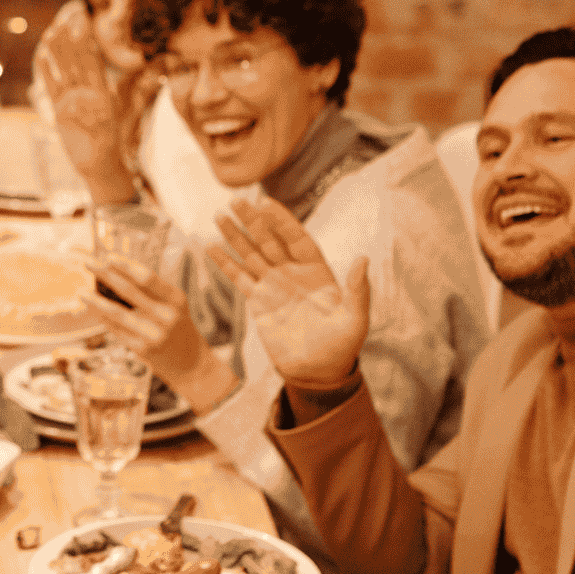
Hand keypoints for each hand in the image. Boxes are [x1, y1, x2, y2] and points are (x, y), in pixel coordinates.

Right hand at [35, 0, 125, 179]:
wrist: (97, 164)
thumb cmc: (106, 149)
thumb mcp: (104, 134)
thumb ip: (90, 118)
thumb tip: (74, 105)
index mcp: (102, 93)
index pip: (94, 64)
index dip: (89, 45)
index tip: (84, 27)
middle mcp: (87, 92)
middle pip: (77, 62)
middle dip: (72, 42)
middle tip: (65, 21)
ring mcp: (73, 98)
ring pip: (64, 70)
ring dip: (58, 52)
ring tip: (51, 33)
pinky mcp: (61, 108)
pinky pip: (52, 86)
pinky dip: (47, 72)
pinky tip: (42, 57)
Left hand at [83, 257, 230, 410]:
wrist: (191, 363)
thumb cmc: (178, 327)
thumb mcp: (175, 305)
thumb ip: (152, 290)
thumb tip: (118, 270)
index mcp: (175, 299)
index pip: (147, 277)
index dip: (125, 266)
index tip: (107, 256)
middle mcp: (166, 316)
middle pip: (129, 291)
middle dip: (105, 275)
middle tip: (88, 264)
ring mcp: (154, 334)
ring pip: (117, 313)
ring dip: (96, 302)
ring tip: (82, 294)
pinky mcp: (143, 349)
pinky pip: (117, 330)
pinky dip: (105, 320)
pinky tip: (97, 313)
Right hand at [206, 199, 370, 389]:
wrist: (316, 372)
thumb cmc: (341, 346)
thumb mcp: (355, 320)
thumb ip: (357, 290)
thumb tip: (363, 259)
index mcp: (317, 272)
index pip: (297, 239)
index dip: (282, 221)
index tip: (266, 203)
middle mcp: (293, 273)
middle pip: (270, 240)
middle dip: (253, 221)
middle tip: (236, 201)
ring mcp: (274, 285)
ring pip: (251, 254)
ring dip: (236, 235)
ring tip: (219, 216)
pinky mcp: (258, 301)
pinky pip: (239, 277)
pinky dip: (225, 263)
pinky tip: (211, 247)